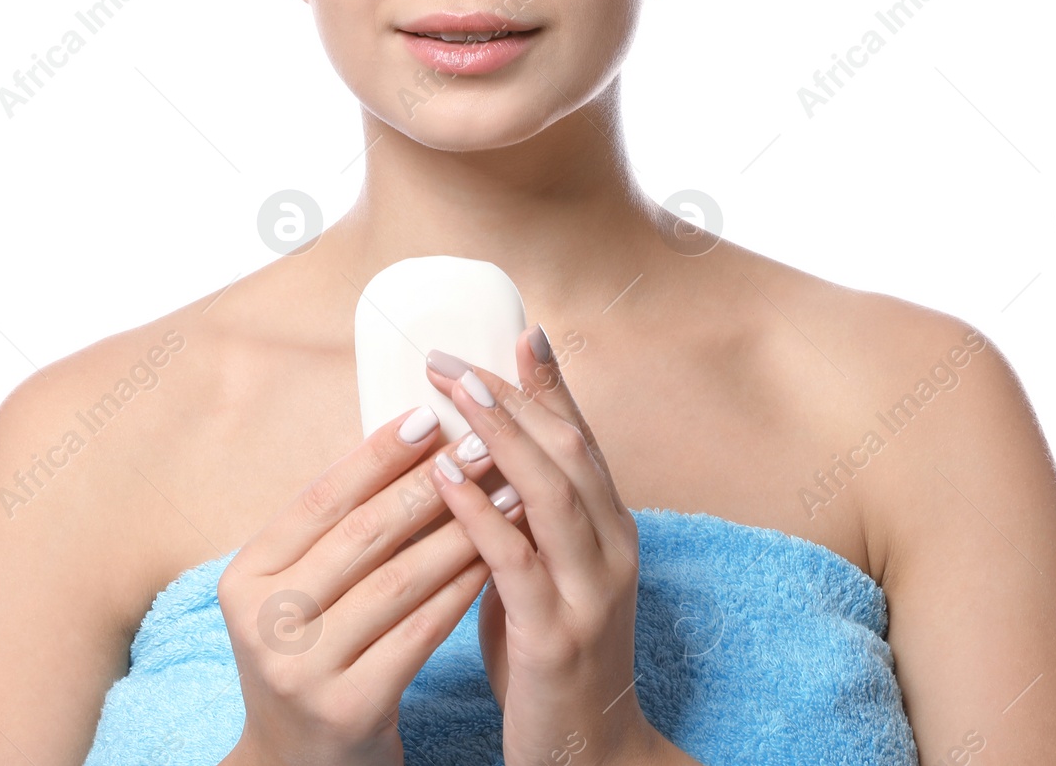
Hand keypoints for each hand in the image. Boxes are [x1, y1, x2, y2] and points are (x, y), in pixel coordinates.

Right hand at [216, 403, 509, 765]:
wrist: (300, 764)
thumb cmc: (318, 652)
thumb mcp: (302, 590)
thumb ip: (340, 528)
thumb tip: (416, 435)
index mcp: (246, 578)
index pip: (320, 499)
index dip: (377, 454)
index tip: (431, 414)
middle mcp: (265, 622)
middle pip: (362, 535)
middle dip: (431, 483)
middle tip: (484, 443)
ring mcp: (304, 669)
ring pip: (399, 580)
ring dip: (462, 529)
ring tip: (509, 492)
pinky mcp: (349, 707)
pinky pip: (422, 630)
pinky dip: (464, 586)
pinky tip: (498, 556)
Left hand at [423, 329, 667, 765]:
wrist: (591, 759)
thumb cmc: (554, 660)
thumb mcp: (547, 574)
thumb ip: (526, 519)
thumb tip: (475, 454)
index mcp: (611, 530)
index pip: (581, 438)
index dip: (551, 384)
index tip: (520, 331)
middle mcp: (612, 549)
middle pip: (567, 449)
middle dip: (509, 395)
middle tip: (453, 356)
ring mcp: (590, 592)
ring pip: (549, 491)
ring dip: (496, 433)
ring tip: (449, 391)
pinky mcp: (556, 636)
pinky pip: (516, 559)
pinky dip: (479, 509)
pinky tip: (443, 476)